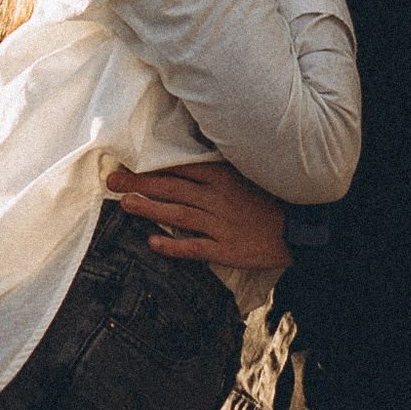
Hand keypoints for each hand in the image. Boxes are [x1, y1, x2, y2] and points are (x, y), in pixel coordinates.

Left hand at [106, 160, 290, 275]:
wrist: (299, 231)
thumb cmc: (270, 200)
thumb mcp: (245, 176)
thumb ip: (216, 170)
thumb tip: (185, 159)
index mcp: (223, 178)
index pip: (180, 168)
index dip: (152, 165)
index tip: (127, 161)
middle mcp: (218, 199)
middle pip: (172, 188)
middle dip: (139, 183)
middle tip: (111, 180)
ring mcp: (221, 225)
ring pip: (178, 215)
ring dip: (150, 208)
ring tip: (125, 203)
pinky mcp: (226, 249)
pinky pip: (195, 248)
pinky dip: (173, 246)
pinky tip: (152, 242)